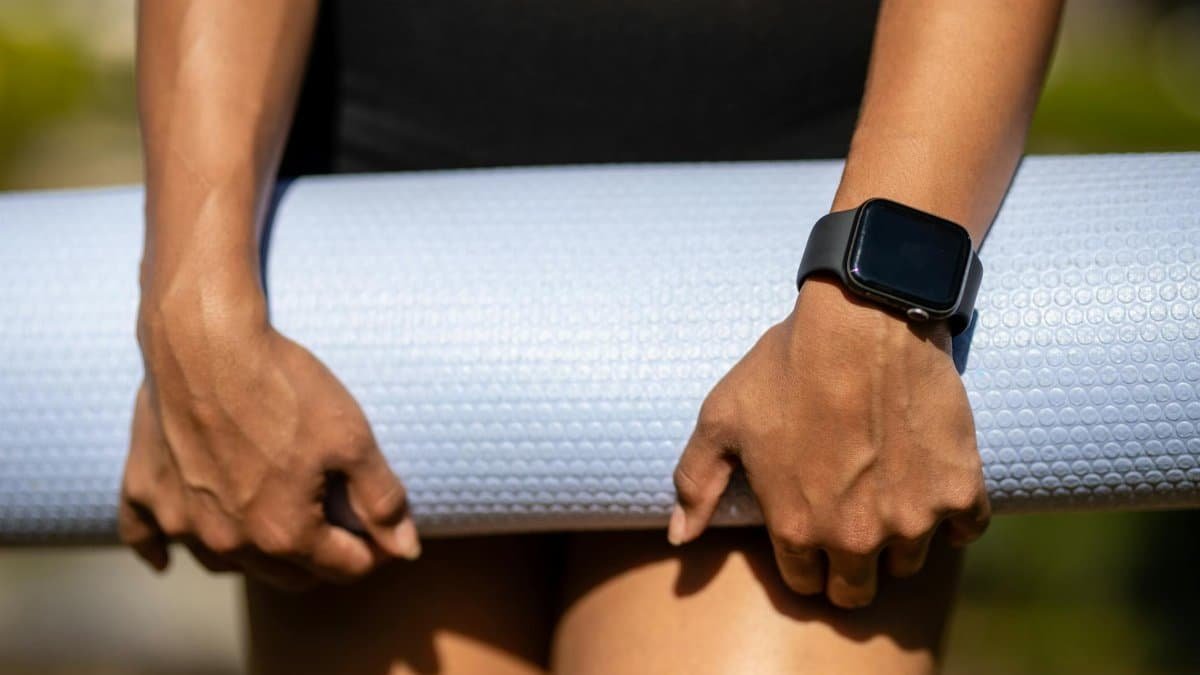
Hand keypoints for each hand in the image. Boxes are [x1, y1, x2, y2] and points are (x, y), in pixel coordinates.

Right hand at [119, 295, 419, 589]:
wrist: (206, 340)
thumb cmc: (286, 387)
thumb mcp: (352, 439)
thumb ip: (382, 500)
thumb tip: (406, 550)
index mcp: (284, 534)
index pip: (343, 568)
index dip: (372, 552)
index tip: (382, 531)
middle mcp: (229, 541)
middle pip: (287, 575)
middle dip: (318, 559)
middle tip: (337, 527)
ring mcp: (180, 519)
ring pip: (225, 562)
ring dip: (252, 554)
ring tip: (274, 525)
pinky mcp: (144, 489)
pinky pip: (146, 537)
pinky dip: (161, 548)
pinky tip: (168, 558)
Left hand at [668, 276, 989, 607]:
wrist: (862, 321)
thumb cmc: (784, 367)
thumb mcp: (721, 420)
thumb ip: (696, 484)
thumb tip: (680, 538)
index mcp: (797, 528)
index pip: (804, 582)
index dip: (804, 561)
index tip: (809, 534)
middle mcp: (857, 537)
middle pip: (856, 590)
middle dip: (848, 569)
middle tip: (849, 527)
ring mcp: (914, 518)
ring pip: (909, 563)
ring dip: (897, 541)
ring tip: (885, 496)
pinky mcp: (960, 490)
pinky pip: (965, 529)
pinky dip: (952, 514)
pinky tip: (929, 482)